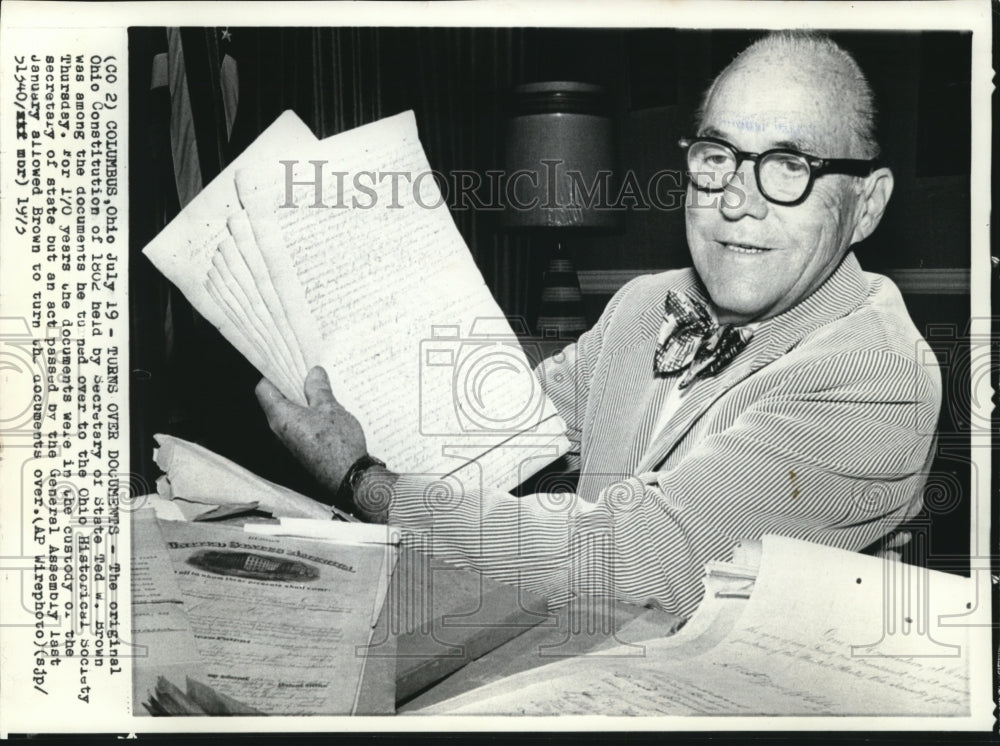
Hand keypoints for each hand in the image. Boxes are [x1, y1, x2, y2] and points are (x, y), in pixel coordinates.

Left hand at [256, 366, 366, 497]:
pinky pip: (301, 425)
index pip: (264, 389)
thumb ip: (319, 389)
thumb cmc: (337, 444)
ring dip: (303, 400)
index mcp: (280, 417)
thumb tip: (314, 373)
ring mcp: (291, 441)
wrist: (349, 477)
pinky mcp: (302, 449)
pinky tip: (327, 409)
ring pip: (291, 413)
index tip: (285, 363)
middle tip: (308, 371)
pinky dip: (310, 414)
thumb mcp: (330, 409)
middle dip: (291, 385)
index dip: (272, 373)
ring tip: (321, 387)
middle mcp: (280, 430)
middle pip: (277, 400)